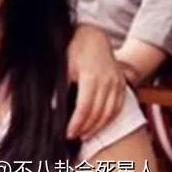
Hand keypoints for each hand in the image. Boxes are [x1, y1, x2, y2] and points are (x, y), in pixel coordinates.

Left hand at [66, 25, 124, 139]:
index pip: (84, 108)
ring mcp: (116, 83)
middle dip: (86, 128)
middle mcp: (107, 82)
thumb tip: (50, 106)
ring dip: (98, 127)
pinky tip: (99, 124)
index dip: (76, 123)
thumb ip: (58, 86)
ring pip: (109, 113)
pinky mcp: (121, 84)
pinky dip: (109, 119)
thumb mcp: (62, 65)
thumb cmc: (74, 49)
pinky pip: (118, 107)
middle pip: (98, 113)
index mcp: (90, 77)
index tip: (68, 132)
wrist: (93, 36)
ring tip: (85, 134)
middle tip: (74, 136)